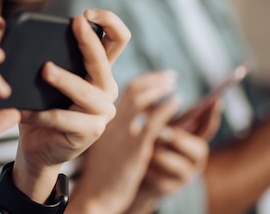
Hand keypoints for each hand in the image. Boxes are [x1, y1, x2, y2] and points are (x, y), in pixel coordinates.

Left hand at [12, 9, 128, 202]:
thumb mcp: (44, 78)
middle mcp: (106, 88)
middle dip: (89, 40)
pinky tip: (21, 110)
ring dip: (65, 79)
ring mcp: (101, 112)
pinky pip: (63, 119)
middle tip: (75, 24)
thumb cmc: (40, 106)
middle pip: (104, 60)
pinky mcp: (89, 133)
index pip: (117, 38)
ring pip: (86, 91)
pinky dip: (40, 114)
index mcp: (98, 69)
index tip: (85, 14)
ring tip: (45, 70)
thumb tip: (23, 33)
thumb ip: (45, 56)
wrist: (36, 147)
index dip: (109, 21)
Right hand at [67, 71, 180, 213]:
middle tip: (170, 76)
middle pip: (132, 89)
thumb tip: (128, 116)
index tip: (157, 77)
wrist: (95, 195)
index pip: (121, 90)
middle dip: (154, 78)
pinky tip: (176, 102)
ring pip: (141, 99)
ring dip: (160, 87)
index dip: (142, 79)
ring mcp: (122, 133)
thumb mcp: (103, 143)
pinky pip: (153, 121)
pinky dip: (166, 107)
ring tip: (174, 85)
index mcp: (100, 118)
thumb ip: (114, 127)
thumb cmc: (100, 172)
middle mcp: (109, 120)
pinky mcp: (135, 148)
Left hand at [127, 100, 219, 213]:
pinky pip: (157, 176)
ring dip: (154, 153)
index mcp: (192, 140)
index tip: (217, 99)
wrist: (130, 177)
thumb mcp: (154, 130)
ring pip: (173, 161)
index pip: (207, 126)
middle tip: (159, 131)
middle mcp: (194, 158)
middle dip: (177, 138)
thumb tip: (163, 108)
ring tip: (140, 149)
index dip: (213, 114)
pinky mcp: (168, 188)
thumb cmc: (144, 146)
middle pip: (197, 148)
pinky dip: (144, 168)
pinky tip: (136, 166)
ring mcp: (184, 176)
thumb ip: (163, 120)